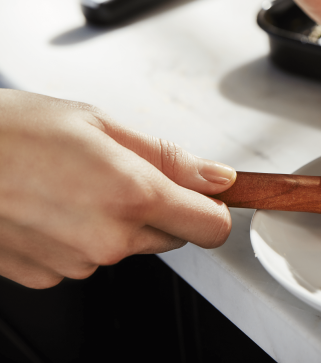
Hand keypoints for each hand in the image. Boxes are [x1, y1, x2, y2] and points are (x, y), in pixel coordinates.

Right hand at [0, 89, 234, 287]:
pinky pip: (87, 258)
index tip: (206, 194)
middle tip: (117, 171)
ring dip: (116, 220)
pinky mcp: (47, 278)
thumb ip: (168, 156)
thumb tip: (218, 177)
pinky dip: (80, 235)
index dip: (215, 208)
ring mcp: (76, 265)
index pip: (212, 227)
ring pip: (127, 246)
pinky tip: (50, 205)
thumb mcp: (101, 124)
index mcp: (133, 195)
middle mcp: (109, 240)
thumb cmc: (11, 131)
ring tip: (72, 182)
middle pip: (170, 236)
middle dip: (159, 207)